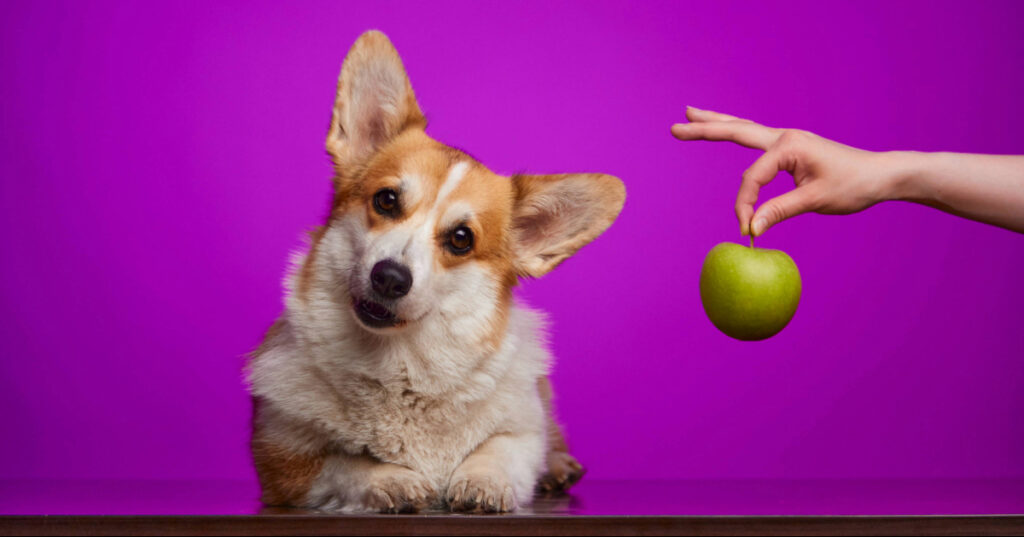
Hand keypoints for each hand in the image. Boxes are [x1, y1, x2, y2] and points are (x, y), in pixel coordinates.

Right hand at [671, 107, 894, 235]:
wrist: (880, 174)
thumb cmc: (853, 185)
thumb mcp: (816, 201)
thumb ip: (779, 210)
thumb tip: (751, 228)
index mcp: (789, 146)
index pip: (752, 178)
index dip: (745, 206)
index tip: (747, 230)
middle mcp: (784, 136)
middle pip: (735, 131)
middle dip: (705, 129)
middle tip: (675, 126)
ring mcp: (787, 139)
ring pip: (743, 129)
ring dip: (716, 122)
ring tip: (690, 113)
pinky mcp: (790, 147)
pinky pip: (755, 139)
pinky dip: (735, 132)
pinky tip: (724, 128)